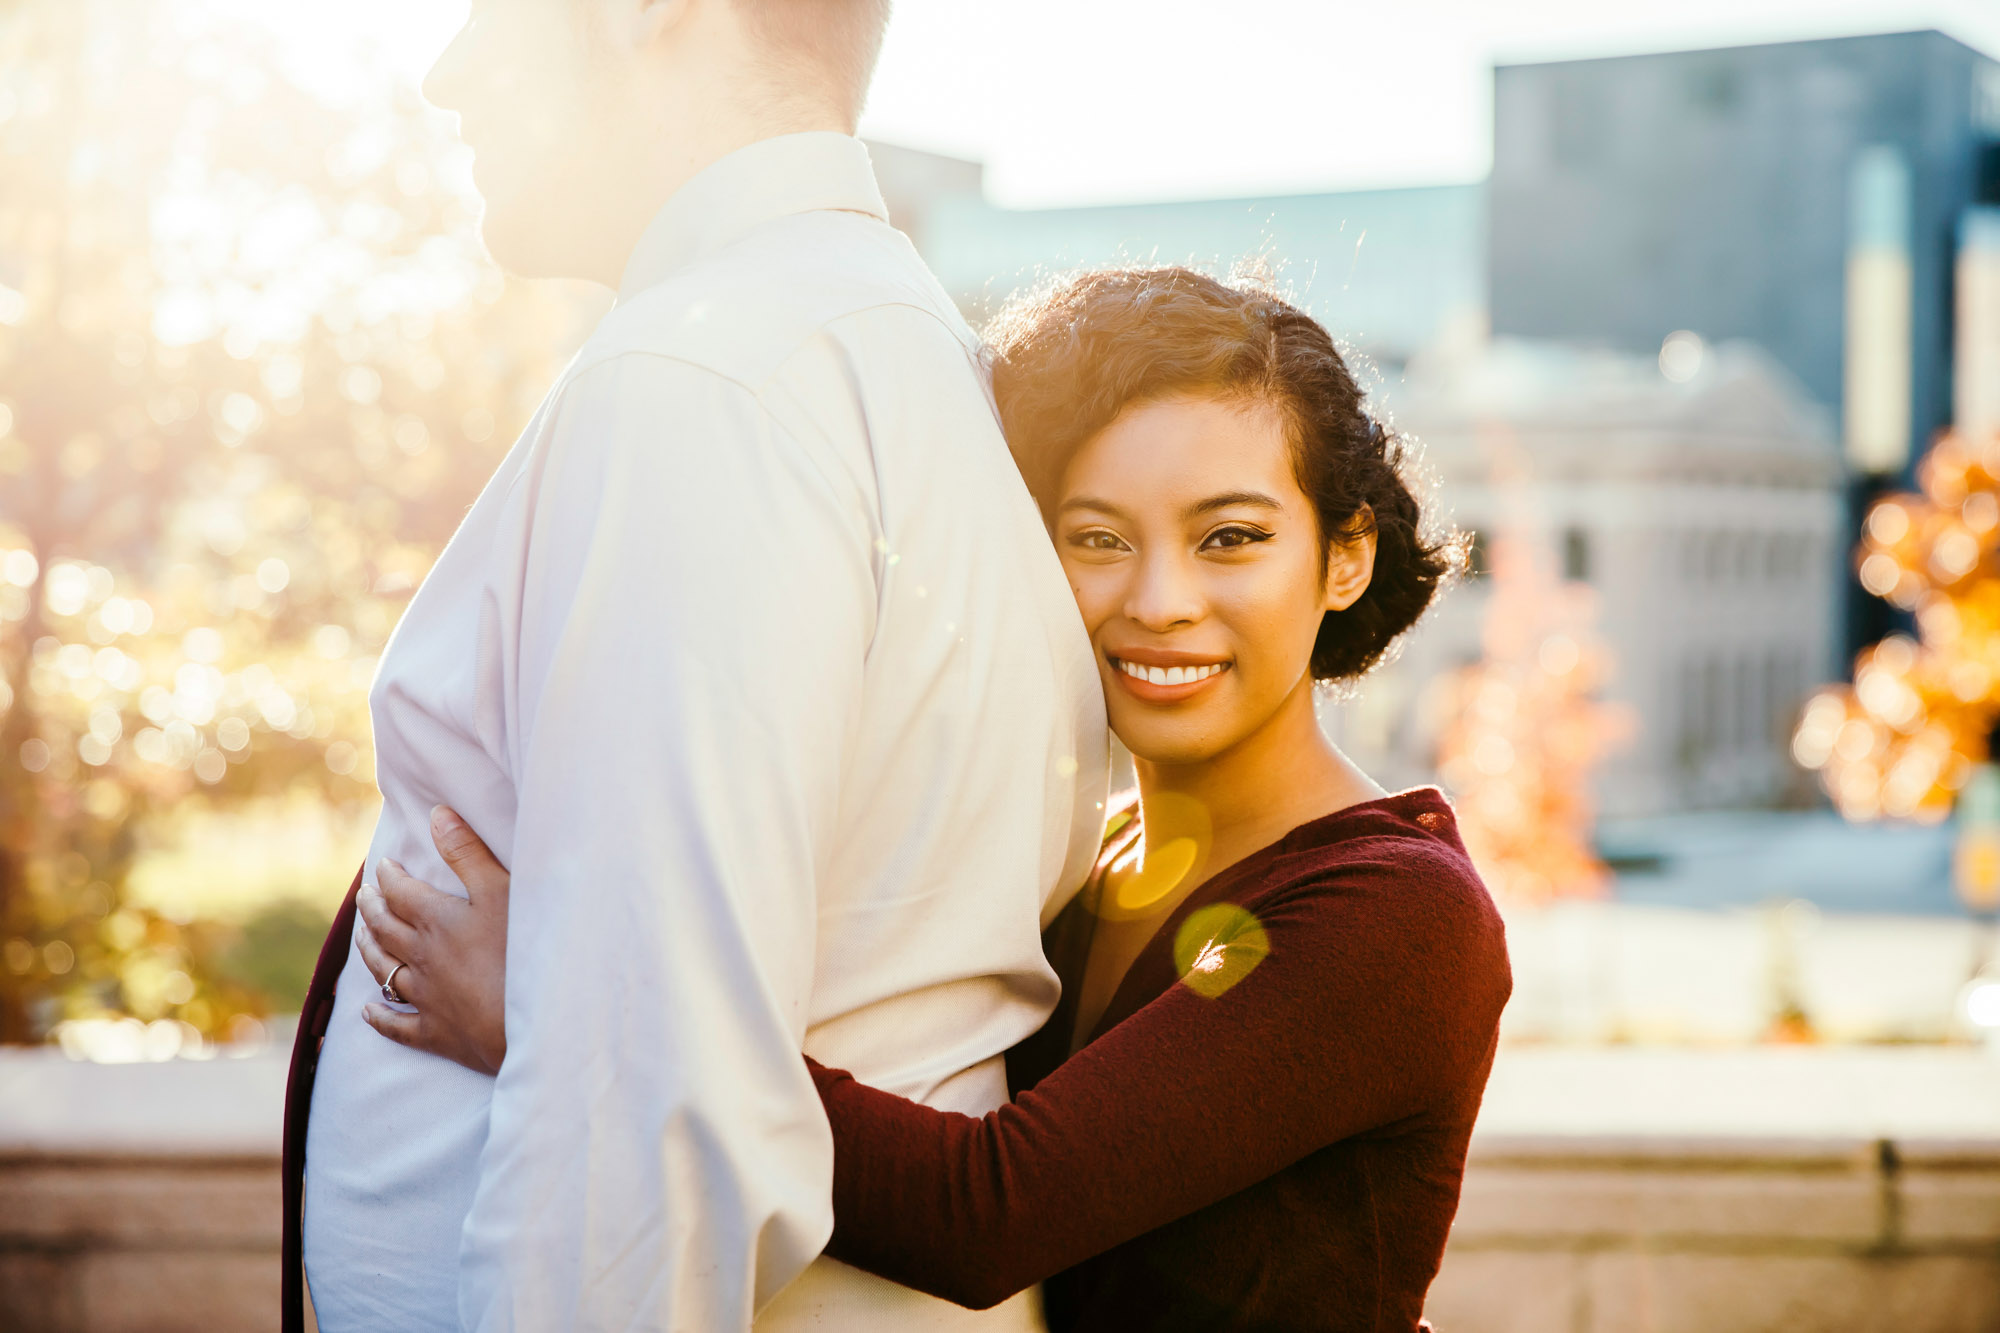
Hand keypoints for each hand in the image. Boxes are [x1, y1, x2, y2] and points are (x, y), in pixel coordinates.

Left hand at [354, 804, 511, 1075]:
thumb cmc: (522, 950)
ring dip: (370, 951)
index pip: (401, 892)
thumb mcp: (502, 891)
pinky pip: (398, 1025)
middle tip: (364, 896)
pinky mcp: (436, 1033)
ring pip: (384, 971)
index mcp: (437, 921)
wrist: (534, 1020)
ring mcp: (426, 998)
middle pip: (385, 929)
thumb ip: (468, 853)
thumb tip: (437, 815)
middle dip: (372, 909)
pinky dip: (380, 1017)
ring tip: (362, 937)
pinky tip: (369, 1011)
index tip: (384, 866)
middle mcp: (421, 957)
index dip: (390, 877)